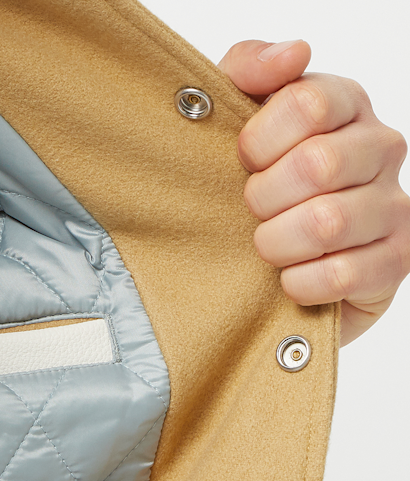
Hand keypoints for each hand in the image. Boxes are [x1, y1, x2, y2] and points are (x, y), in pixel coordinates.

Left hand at [219, 40, 409, 345]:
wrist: (270, 260)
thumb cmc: (254, 183)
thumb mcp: (234, 117)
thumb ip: (247, 70)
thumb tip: (292, 52)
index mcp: (345, 106)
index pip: (307, 103)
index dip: (257, 141)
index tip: (243, 161)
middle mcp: (380, 149)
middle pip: (317, 164)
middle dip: (263, 197)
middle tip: (252, 209)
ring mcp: (393, 206)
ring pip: (328, 222)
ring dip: (276, 242)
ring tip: (266, 245)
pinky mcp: (395, 261)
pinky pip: (343, 274)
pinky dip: (300, 282)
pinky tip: (288, 278)